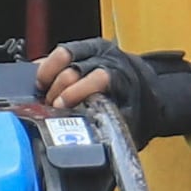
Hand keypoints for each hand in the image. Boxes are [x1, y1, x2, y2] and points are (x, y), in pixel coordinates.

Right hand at [47, 36, 190, 145]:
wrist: (149, 89)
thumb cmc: (137, 108)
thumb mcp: (130, 123)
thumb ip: (110, 129)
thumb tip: (88, 143)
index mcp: (121, 78)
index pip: (98, 77)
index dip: (76, 91)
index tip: (60, 106)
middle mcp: (108, 59)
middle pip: (75, 67)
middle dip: (58, 89)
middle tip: (50, 107)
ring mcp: (95, 50)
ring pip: (64, 53)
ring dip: (48, 74)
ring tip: (41, 91)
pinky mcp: (84, 47)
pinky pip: (60, 51)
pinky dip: (47, 65)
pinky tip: (41, 80)